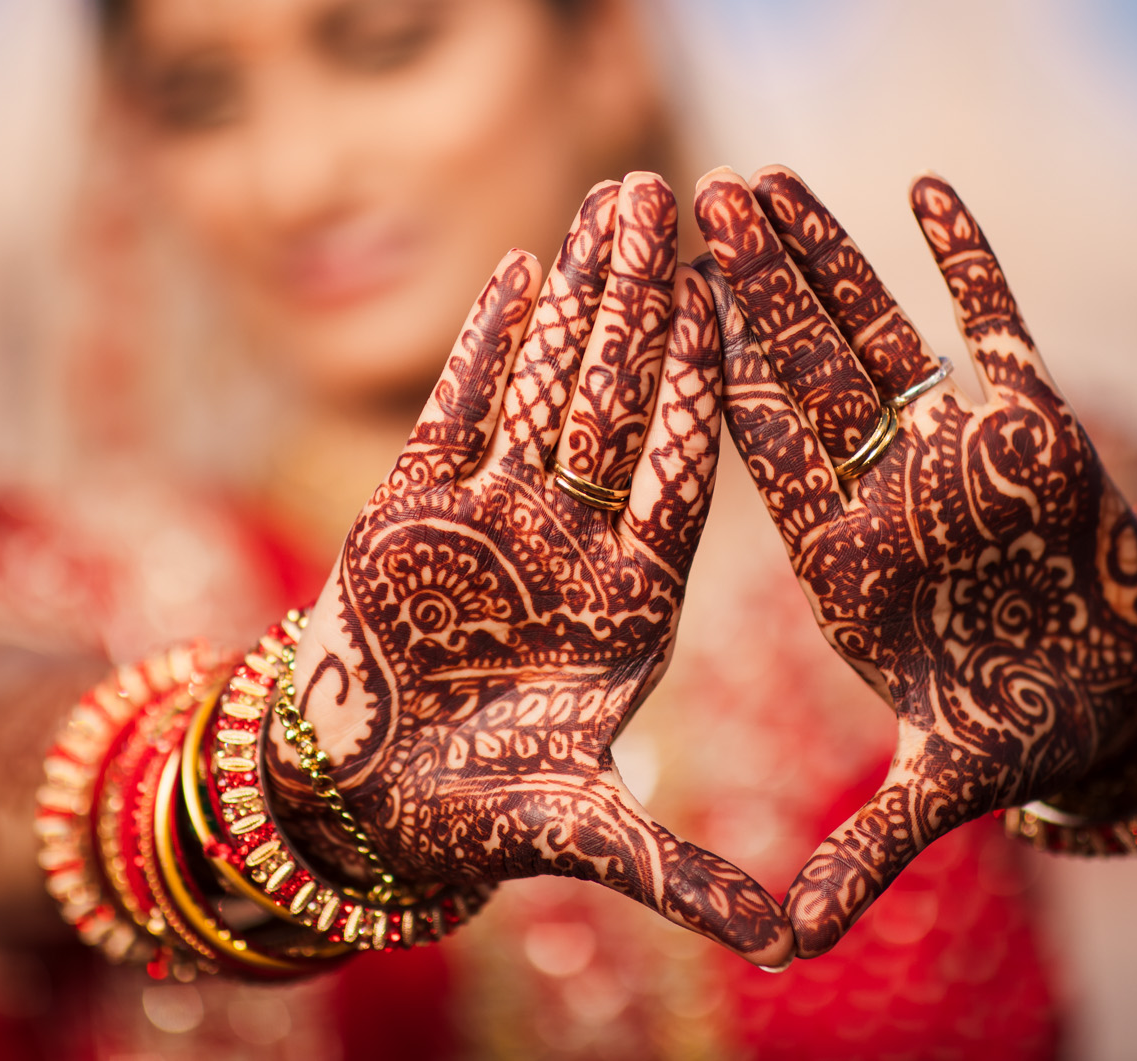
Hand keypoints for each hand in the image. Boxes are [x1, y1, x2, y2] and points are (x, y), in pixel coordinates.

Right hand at [270, 174, 793, 965]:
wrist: (351, 805)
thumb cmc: (472, 819)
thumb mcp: (585, 834)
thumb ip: (677, 871)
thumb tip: (785, 940)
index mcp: (629, 602)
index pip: (678, 475)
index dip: (701, 388)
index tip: (733, 306)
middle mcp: (571, 543)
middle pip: (618, 402)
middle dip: (645, 301)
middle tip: (681, 196)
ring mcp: (494, 519)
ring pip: (544, 387)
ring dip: (577, 298)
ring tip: (614, 203)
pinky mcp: (414, 509)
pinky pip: (455, 412)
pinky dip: (485, 345)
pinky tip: (520, 270)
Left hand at [695, 166, 1136, 956]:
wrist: (1118, 694)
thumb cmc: (1019, 728)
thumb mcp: (941, 784)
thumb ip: (866, 848)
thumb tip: (783, 950)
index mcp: (846, 555)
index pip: (764, 452)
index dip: (713, 377)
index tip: (654, 308)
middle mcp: (889, 487)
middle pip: (805, 369)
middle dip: (747, 286)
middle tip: (678, 200)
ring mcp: (958, 445)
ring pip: (882, 331)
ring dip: (829, 253)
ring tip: (758, 178)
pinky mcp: (1039, 419)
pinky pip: (1001, 322)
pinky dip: (971, 257)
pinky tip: (924, 186)